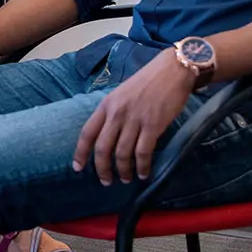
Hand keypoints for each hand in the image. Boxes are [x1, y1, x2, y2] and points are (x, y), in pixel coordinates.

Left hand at [72, 49, 197, 184]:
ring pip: (122, 154)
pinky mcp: (153, 125)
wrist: (173, 70)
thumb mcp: (122, 93)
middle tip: (106, 181)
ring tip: (127, 179)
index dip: (80, 153)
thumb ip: (113, 112)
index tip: (78, 168)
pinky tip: (143, 173)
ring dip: (123, 171)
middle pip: (102, 148)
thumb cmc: (148, 81)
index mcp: (106, 105)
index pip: (87, 133)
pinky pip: (143, 152)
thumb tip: (108, 134)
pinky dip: (142, 166)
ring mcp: (134, 119)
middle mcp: (117, 113)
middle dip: (102, 169)